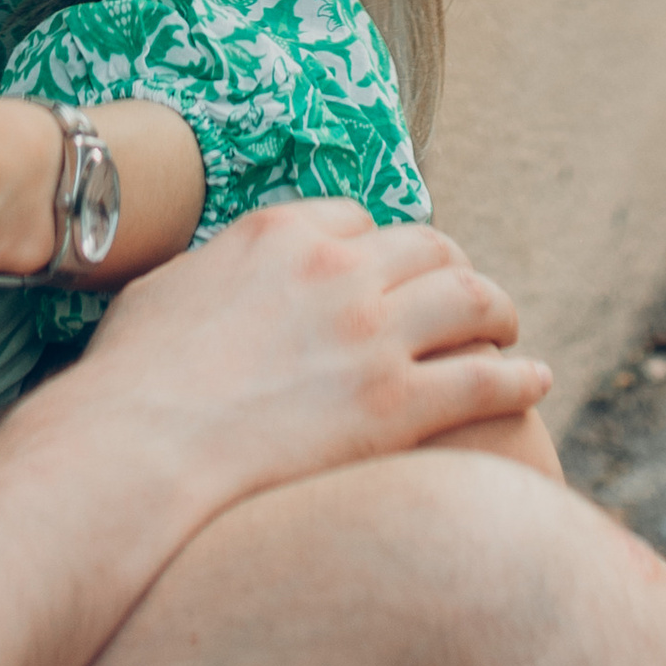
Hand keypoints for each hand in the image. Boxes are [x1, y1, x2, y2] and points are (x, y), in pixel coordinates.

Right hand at [62, 197, 551, 524]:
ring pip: (471, 298)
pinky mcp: (397, 404)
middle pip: (426, 246)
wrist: (139, 448)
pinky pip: (486, 379)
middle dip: (451, 266)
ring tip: (507, 332)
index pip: (355, 217)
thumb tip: (216, 287)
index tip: (387, 269)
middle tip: (465, 295)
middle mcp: (337, 270)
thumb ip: (211, 276)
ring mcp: (372, 335)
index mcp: (279, 234)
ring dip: (498, 311)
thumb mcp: (164, 293)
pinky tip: (536, 382)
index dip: (377, 244)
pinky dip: (520, 376)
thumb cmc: (129, 383)